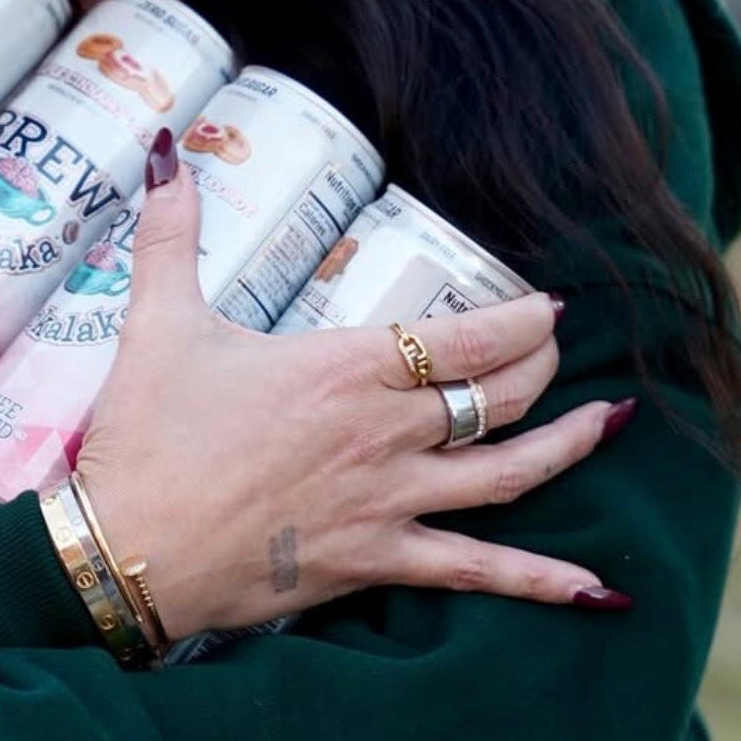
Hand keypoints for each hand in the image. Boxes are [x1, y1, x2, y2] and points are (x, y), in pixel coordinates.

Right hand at [76, 153, 629, 639]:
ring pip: (509, 474)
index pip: (467, 337)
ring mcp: (388, 502)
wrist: (129, 549)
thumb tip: (168, 151)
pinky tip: (602, 589)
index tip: (549, 303)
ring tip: (611, 423)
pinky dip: (543, 581)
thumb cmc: (148, 436)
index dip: (521, 318)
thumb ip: (170, 235)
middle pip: (499, 396)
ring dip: (568, 446)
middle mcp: (385, 434)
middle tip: (560, 347)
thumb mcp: (158, 321)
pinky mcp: (375, 561)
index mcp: (346, 369)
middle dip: (545, 367)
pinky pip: (477, 572)